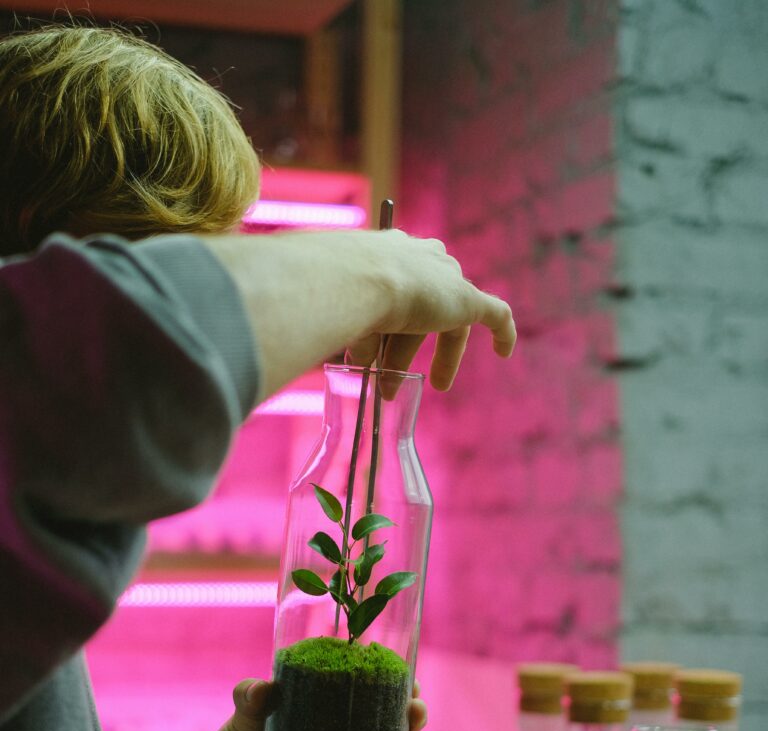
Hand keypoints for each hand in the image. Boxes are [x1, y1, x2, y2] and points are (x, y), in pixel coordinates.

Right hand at [203, 229, 514, 399]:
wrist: (352, 277)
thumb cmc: (316, 288)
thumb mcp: (295, 305)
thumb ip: (275, 317)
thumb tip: (228, 339)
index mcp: (376, 250)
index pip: (388, 280)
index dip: (383, 317)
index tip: (373, 349)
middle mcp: (412, 255)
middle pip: (417, 300)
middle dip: (402, 342)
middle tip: (386, 381)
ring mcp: (443, 277)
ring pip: (446, 315)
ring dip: (430, 352)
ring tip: (419, 388)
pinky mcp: (466, 300)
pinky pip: (494, 315)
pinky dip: (502, 333)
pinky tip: (507, 354)